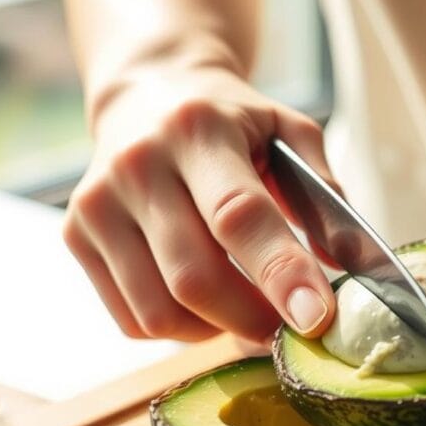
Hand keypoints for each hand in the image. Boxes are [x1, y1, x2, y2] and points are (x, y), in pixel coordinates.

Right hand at [63, 66, 336, 341]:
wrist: (147, 96)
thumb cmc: (233, 124)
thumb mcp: (289, 132)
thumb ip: (323, 192)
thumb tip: (348, 263)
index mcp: (199, 130)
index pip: (239, 215)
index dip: (280, 272)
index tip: (317, 318)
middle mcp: (138, 165)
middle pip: (196, 279)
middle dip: (254, 319)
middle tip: (292, 326)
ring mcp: (97, 204)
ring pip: (161, 313)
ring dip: (218, 329)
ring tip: (249, 307)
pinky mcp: (76, 237)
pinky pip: (134, 320)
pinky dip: (182, 329)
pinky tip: (205, 301)